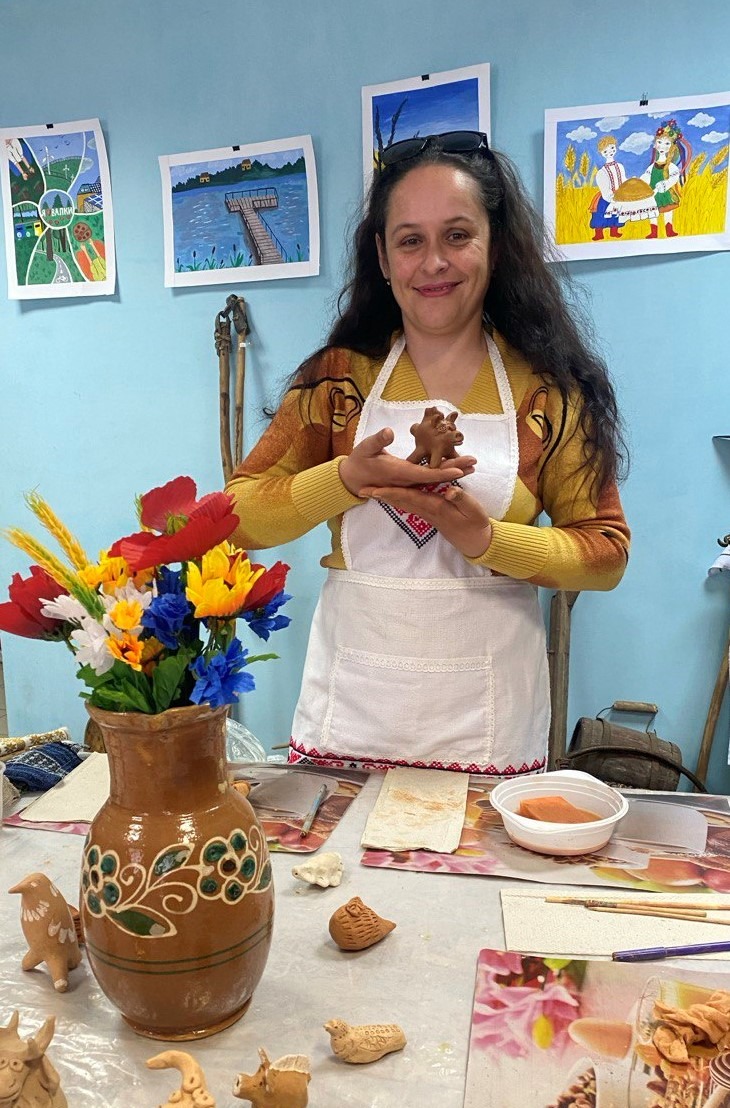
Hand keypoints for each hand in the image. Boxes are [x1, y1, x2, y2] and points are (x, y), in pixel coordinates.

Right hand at [340, 427, 475, 496]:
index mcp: (400, 473)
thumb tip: (389, 432)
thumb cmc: (359, 461)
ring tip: (471, 464)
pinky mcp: (409, 479)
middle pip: (436, 477)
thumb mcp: (364, 448)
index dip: (443, 471)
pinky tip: (455, 466)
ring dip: (453, 470)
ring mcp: (410, 481)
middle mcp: (408, 480)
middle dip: (456, 470)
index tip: (460, 468)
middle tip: (474, 462)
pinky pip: (429, 477)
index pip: (426, 474)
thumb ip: (377, 440)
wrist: (353, 480)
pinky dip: (443, 471)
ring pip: (435, 477)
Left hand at [361, 483, 492, 558]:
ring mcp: (427, 513)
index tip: (375, 490)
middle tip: (362, 490)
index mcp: (435, 507)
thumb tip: (449, 491)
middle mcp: (427, 511)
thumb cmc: (476, 524)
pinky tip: (390, 497)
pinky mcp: (430, 514)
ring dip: (386, 498)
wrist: (476, 542)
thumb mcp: (474, 510)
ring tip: (370, 492)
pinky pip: (410, 505)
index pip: (410, 498)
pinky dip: (398, 500)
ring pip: (403, 504)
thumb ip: (461, 499)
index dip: (392, 493)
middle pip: (400, 501)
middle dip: (381, 495)